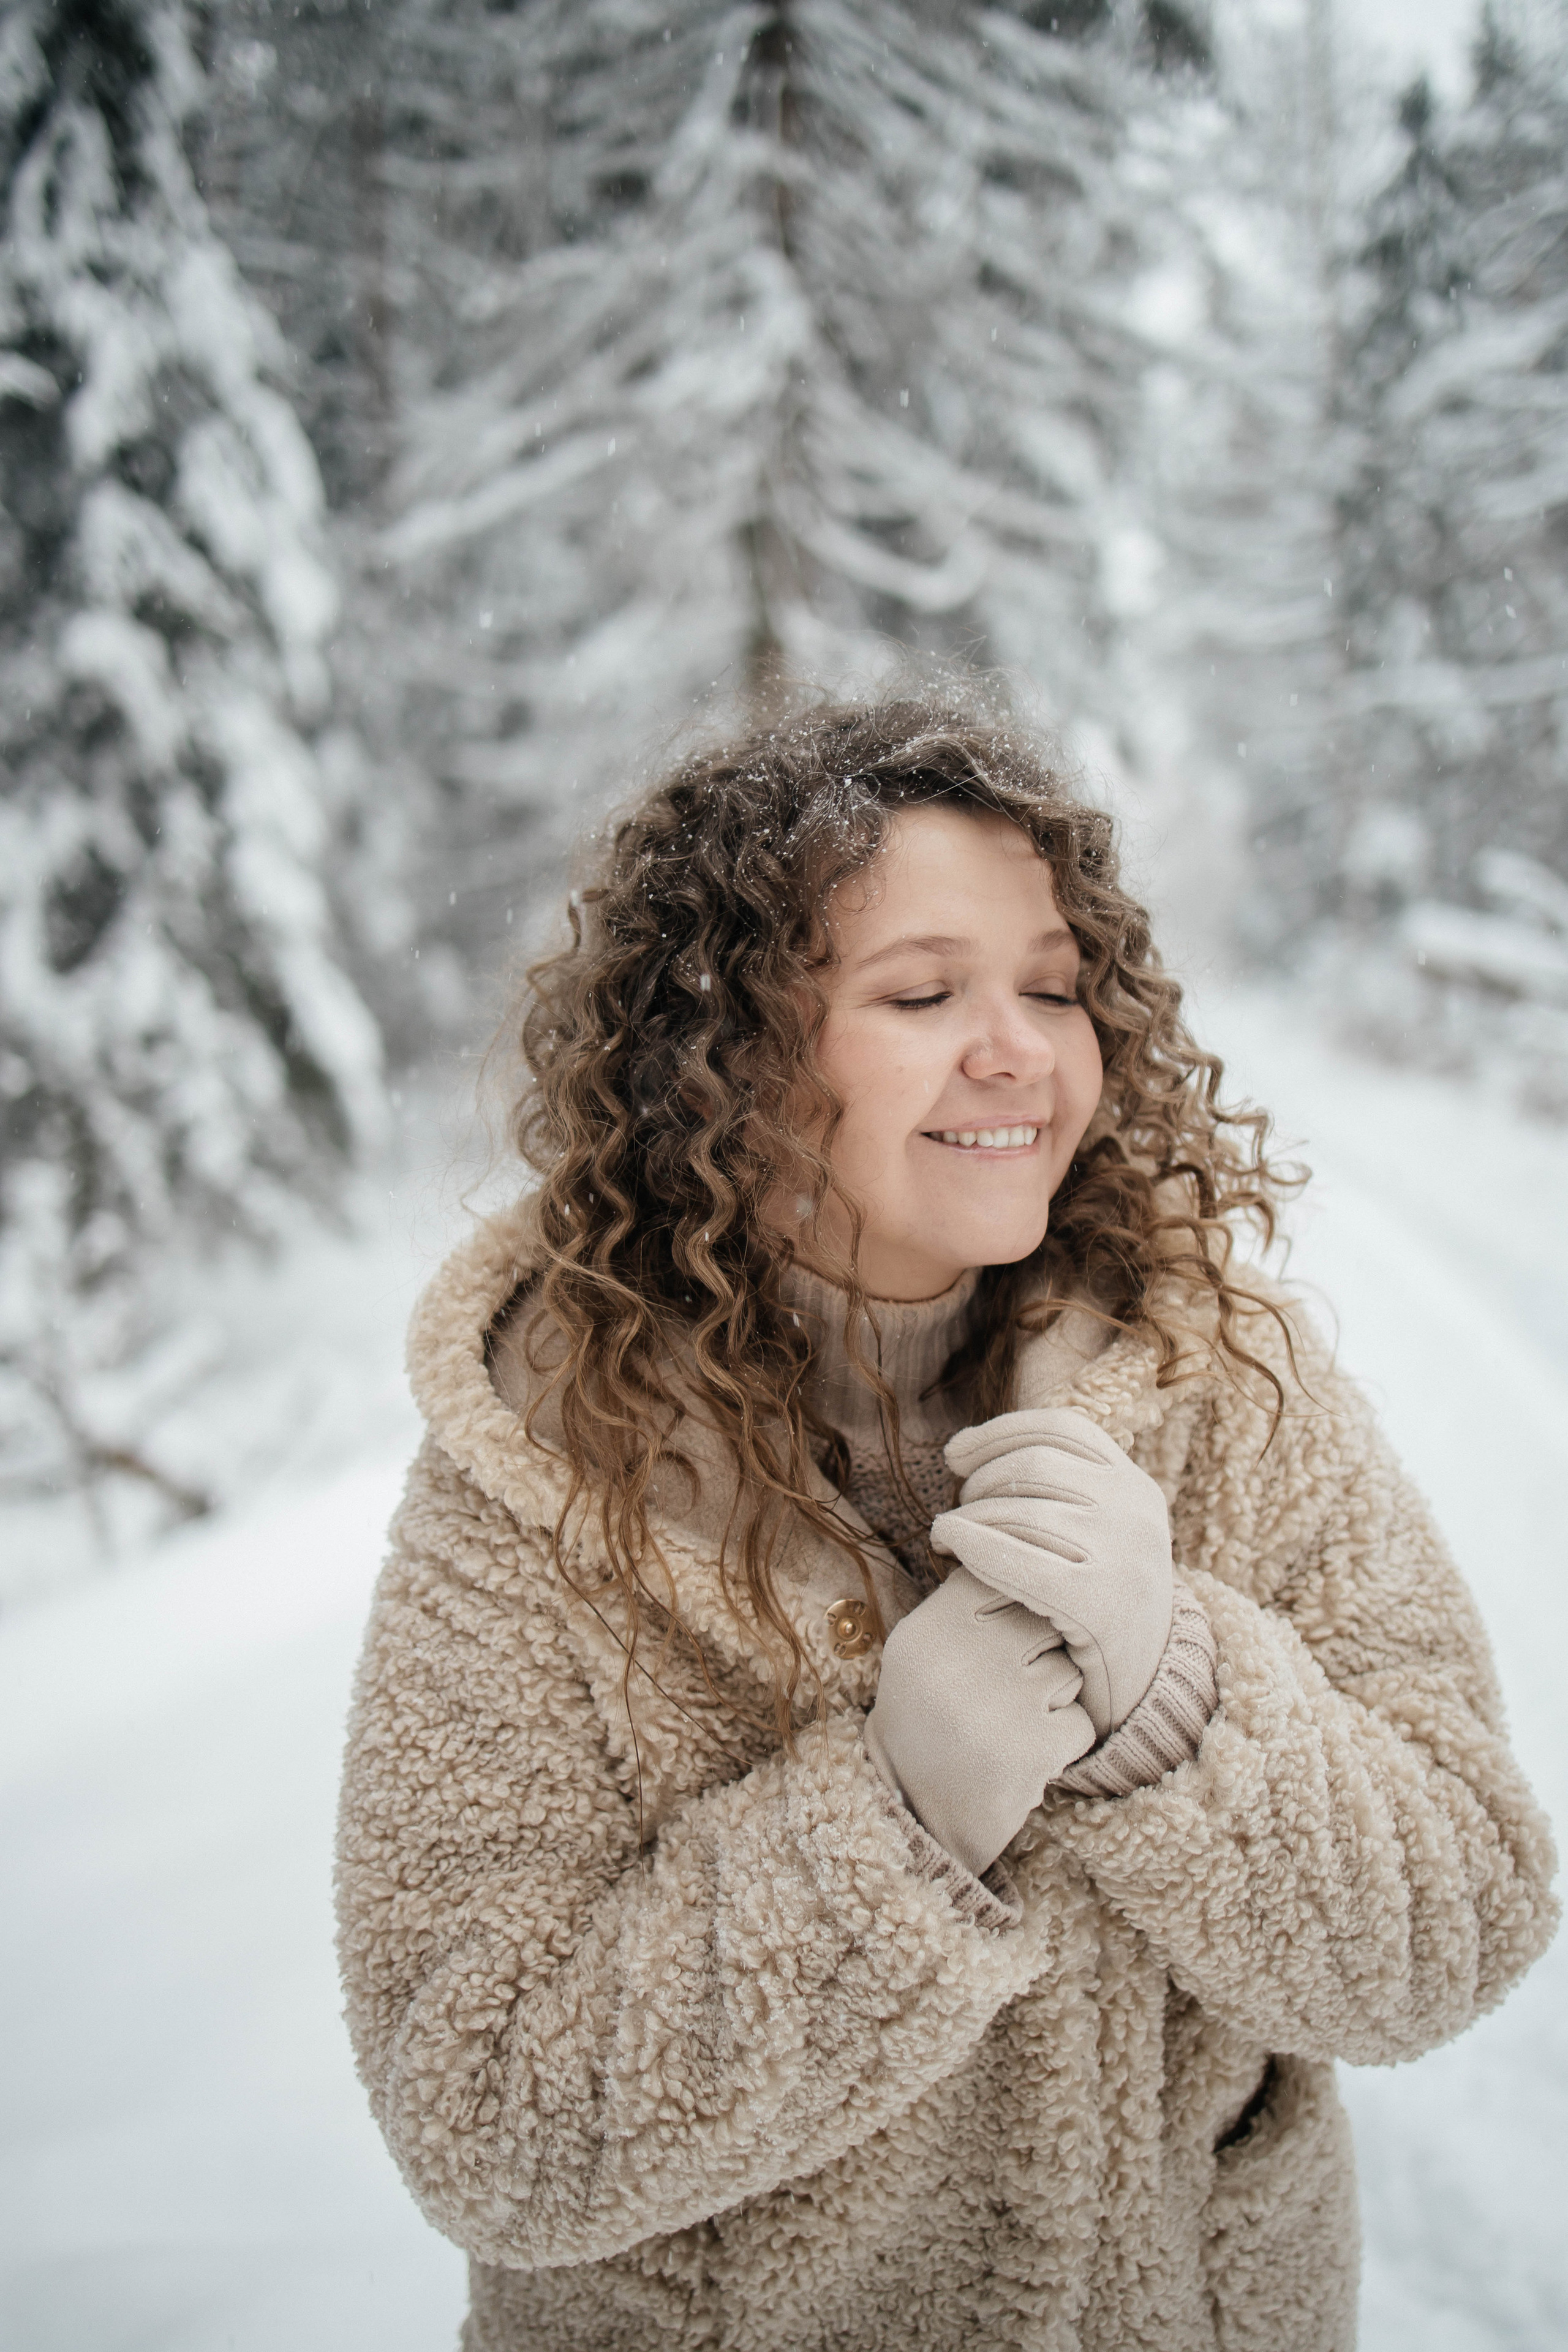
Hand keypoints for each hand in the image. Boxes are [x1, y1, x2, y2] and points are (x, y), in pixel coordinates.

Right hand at [865, 1565, 1096, 1880]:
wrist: (916, 1814)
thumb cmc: (930, 1717)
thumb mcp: (926, 1648)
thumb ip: (970, 1603)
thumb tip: (1037, 1551)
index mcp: (930, 1627)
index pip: (1004, 1575)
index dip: (1017, 1604)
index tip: (1000, 1637)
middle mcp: (959, 1657)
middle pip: (1045, 1620)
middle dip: (1040, 1653)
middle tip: (1006, 1689)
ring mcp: (997, 1703)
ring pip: (1068, 1670)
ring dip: (1053, 1700)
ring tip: (1008, 1724)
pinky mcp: (1031, 1750)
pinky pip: (1081, 1723)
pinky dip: (1063, 1743)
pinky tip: (1024, 1756)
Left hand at [931, 1408, 1173, 1740]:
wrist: (1143, 1690)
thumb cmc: (1100, 1607)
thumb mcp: (1100, 1536)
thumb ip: (1062, 1492)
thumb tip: (976, 1448)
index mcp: (1137, 1488)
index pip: (1062, 1430)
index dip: (999, 1433)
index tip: (955, 1454)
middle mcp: (1137, 1512)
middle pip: (1034, 1465)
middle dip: (980, 1482)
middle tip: (955, 1509)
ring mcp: (1123, 1556)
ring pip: (1020, 1509)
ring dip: (967, 1516)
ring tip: (946, 1535)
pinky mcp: (1098, 1603)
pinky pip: (1016, 1557)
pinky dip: (972, 1542)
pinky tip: (948, 1543)